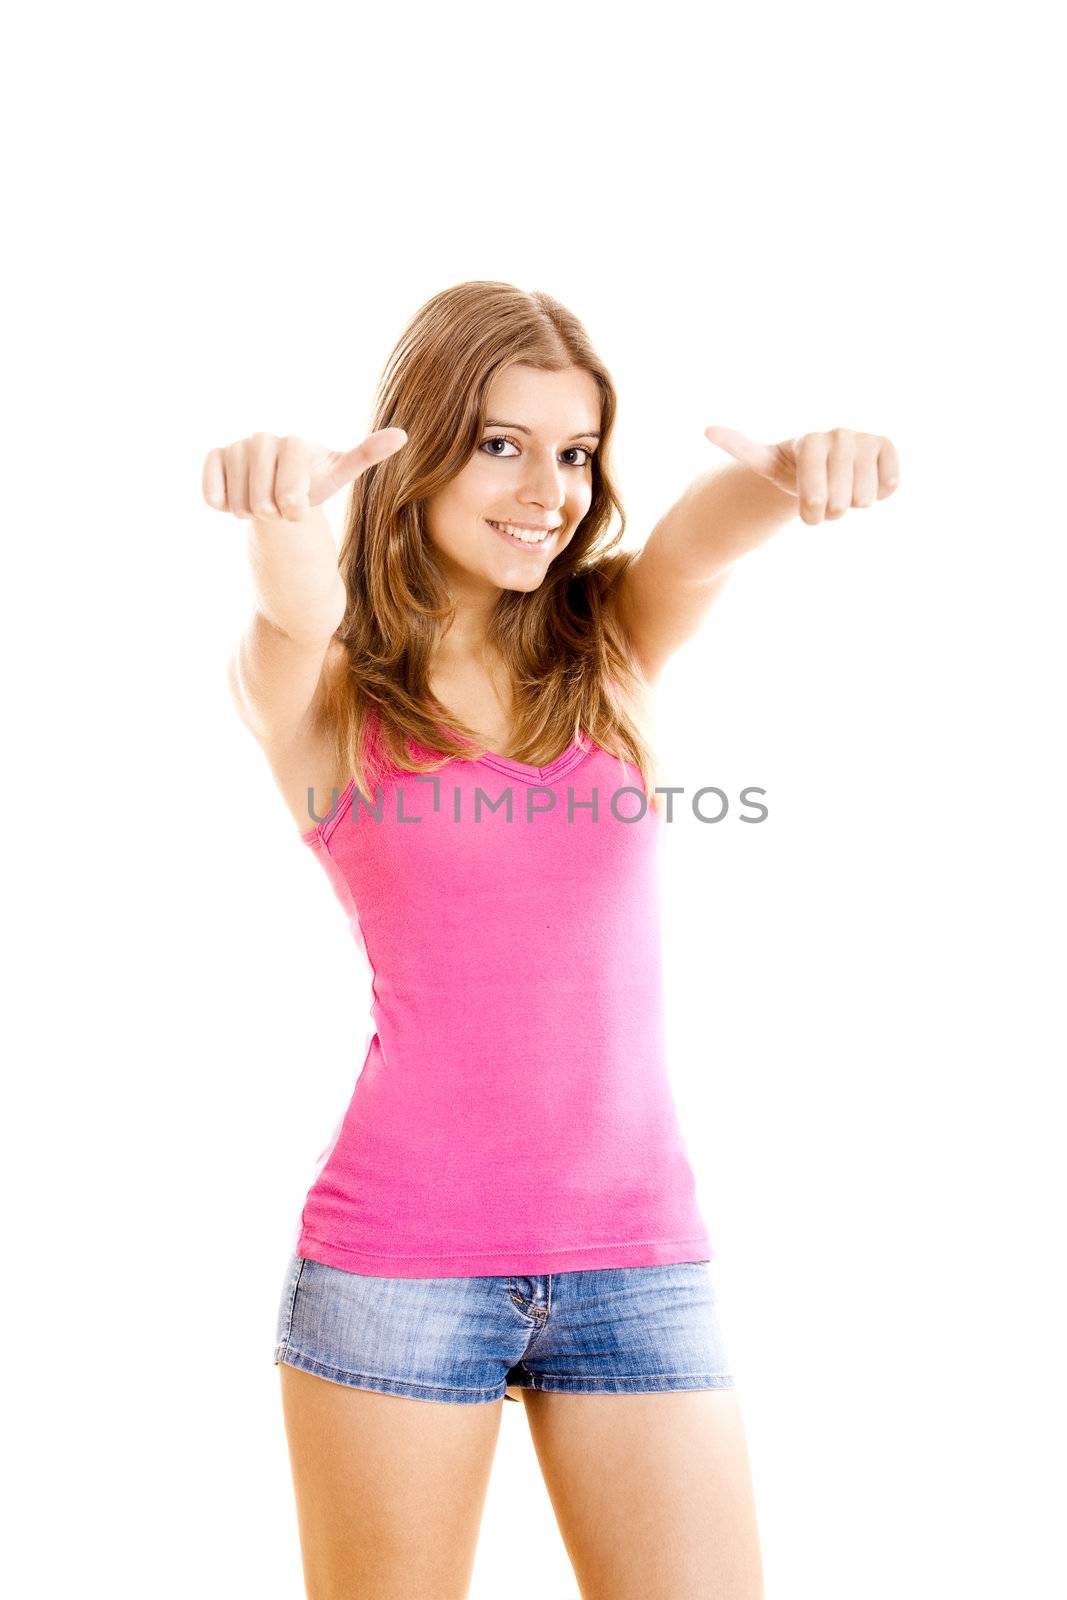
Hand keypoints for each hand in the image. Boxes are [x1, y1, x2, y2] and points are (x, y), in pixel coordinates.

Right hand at [201, 427, 408, 520]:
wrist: (281, 491)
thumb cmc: (313, 483)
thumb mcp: (339, 474)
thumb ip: (366, 454)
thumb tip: (403, 434)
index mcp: (295, 442)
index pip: (289, 485)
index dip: (293, 504)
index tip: (298, 511)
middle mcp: (263, 438)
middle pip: (261, 495)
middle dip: (272, 512)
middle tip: (279, 509)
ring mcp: (236, 447)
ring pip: (238, 498)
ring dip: (250, 512)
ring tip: (262, 504)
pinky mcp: (215, 458)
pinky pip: (211, 490)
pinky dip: (221, 502)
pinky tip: (235, 499)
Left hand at [703, 425, 899, 525]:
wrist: (825, 464)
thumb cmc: (793, 469)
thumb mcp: (766, 463)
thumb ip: (742, 449)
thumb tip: (707, 429)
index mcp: (809, 441)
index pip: (814, 488)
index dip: (813, 505)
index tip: (810, 515)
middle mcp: (838, 434)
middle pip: (841, 499)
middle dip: (832, 512)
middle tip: (825, 502)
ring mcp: (864, 438)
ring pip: (865, 496)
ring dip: (854, 503)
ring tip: (844, 490)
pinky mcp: (886, 446)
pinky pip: (890, 484)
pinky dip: (881, 492)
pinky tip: (867, 482)